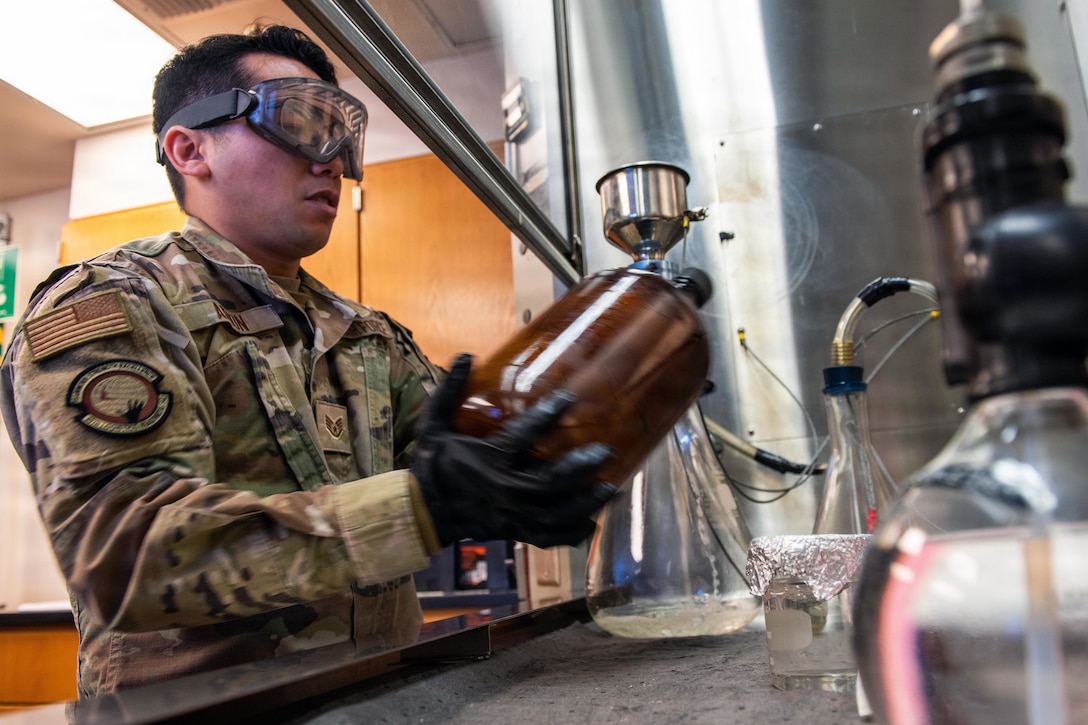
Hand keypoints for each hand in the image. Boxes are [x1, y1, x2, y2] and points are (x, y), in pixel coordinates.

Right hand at [411, 353, 616, 547]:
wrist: (423, 510)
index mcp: (486, 460)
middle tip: (607, 451)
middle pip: (549, 482)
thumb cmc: (432, 463)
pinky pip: (546, 537)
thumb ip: (449, 391)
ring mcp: (510, 515)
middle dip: (580, 468)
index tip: (568, 397)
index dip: (546, 417)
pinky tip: (590, 524)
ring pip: (555, 514)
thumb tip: (466, 355)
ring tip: (612, 488)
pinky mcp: (512, 531)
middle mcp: (503, 490)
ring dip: (585, 503)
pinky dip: (569, 533)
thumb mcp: (433, 424)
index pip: (522, 437)